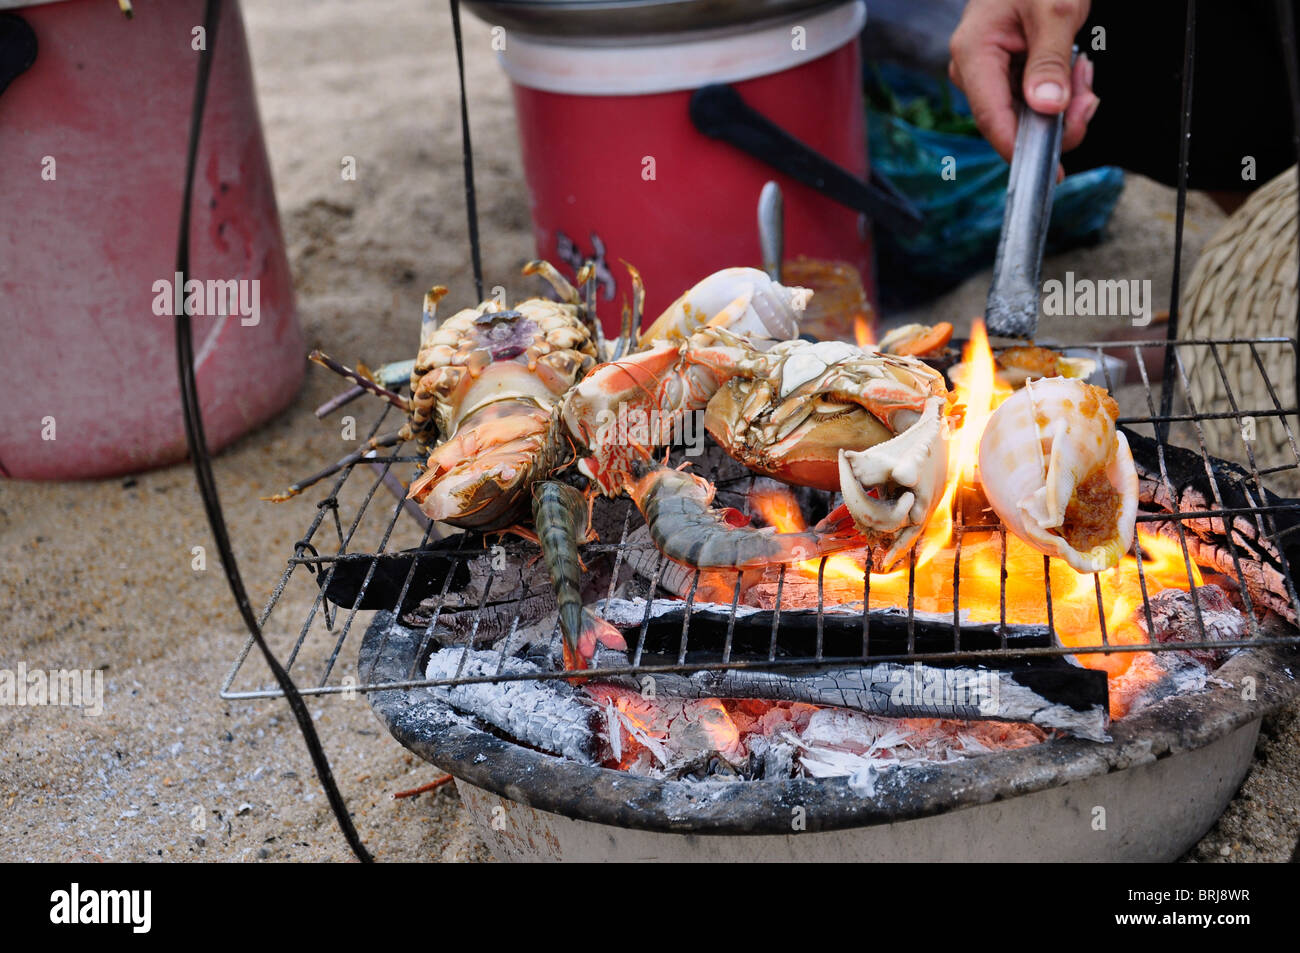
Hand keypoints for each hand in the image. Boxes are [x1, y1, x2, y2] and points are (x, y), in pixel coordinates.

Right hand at [948, 0, 1098, 172]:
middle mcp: (973, 68)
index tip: (1050, 169)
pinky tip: (1073, 71)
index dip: (1020, 148)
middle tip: (1089, 98)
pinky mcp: (1003, 74)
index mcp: (973, 52)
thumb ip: (1051, 61)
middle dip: (1056, 119)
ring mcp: (986, 73)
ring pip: (1025, 114)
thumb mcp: (1055, 10)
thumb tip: (1046, 108)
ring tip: (1083, 72)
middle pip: (1010, 121)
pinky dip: (1058, 94)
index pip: (992, 117)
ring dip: (1063, 105)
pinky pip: (1030, 100)